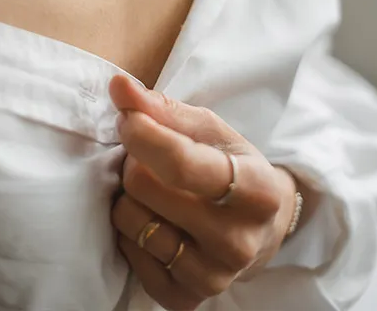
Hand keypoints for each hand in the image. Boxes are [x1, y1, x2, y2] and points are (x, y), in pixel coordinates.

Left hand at [109, 75, 298, 310]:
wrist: (258, 226)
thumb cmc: (230, 164)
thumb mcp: (208, 129)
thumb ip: (162, 108)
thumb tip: (118, 87)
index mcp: (256, 190)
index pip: (182, 162)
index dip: (142, 133)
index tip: (128, 117)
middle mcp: (239, 241)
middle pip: (145, 187)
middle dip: (135, 162)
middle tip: (148, 159)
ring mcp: (213, 277)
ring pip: (131, 221)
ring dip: (128, 196)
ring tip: (151, 189)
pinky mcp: (185, 300)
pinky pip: (129, 256)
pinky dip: (130, 232)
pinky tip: (152, 219)